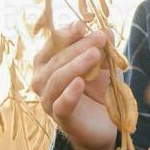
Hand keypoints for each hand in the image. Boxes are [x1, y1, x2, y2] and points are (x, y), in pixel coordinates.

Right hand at [31, 19, 117, 149]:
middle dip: (78, 47)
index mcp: (48, 64)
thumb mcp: (102, 66)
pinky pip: (61, 105)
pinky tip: (80, 83)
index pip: (51, 45)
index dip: (65, 34)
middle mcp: (42, 81)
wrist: (102, 125)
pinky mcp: (61, 119)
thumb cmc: (97, 90)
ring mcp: (49, 101)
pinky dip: (69, 94)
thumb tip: (107, 30)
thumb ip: (102, 50)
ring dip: (76, 65)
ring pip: (56, 80)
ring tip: (95, 54)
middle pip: (56, 60)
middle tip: (99, 38)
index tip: (82, 25)